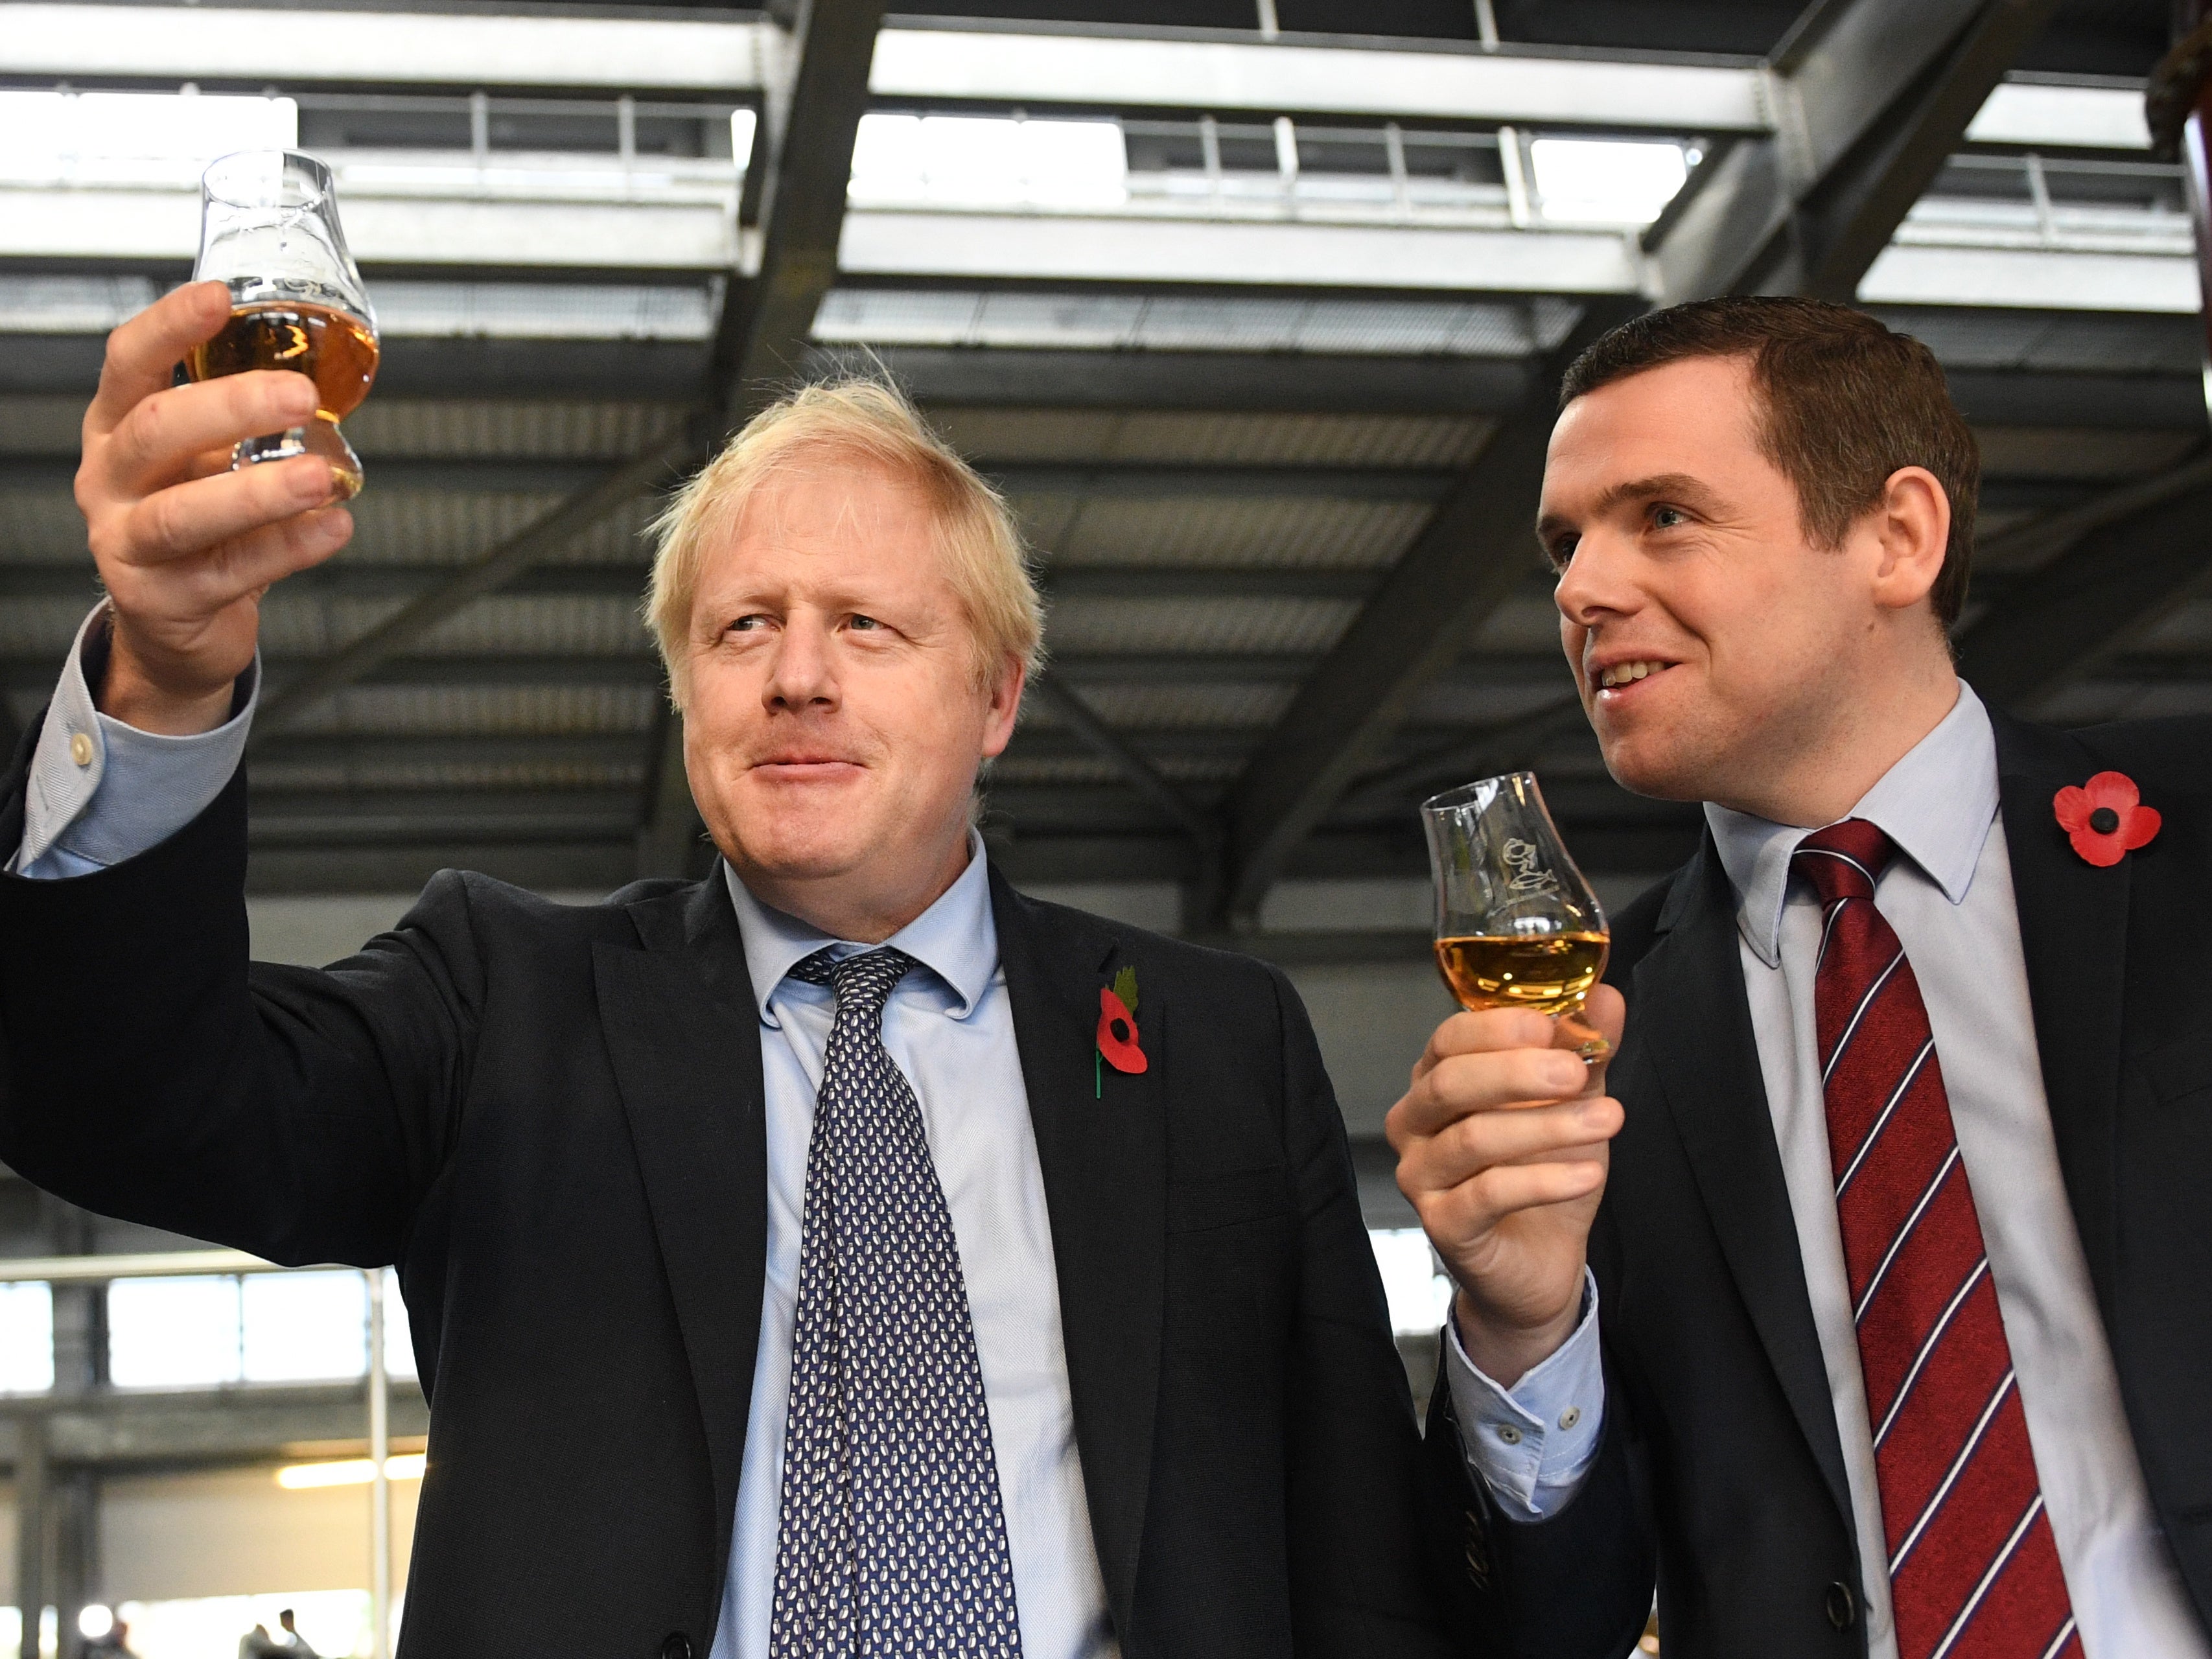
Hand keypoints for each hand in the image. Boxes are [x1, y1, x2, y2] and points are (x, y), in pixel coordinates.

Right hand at [75, 280, 354, 733]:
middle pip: (157, 430)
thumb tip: (324, 376)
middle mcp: (110, 479)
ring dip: (258, 492)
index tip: (218, 298)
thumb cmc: (196, 525)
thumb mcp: (202, 461)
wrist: (173, 624)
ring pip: (184, 512)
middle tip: (299, 395)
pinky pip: (230, 571)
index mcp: (117, 428)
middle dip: (231, 407)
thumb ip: (240, 424)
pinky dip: (288, 549)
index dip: (169, 328)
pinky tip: (332, 527)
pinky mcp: (160, 599)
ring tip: (318, 476)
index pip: (129, 363)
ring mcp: (125, 542)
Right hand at [1386, 985, 1625, 1386]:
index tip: (1551, 1026)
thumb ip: (1585, 1051)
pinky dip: (1544, 1180)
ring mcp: (1422, 1177)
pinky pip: (1488, 1194)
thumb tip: (1606, 996)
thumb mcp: (1573, 1104)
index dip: (1496, 1028)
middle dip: (1517, 1073)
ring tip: (1608, 1120)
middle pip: (1449, 1084)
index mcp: (1438, 1081)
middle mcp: (1416, 1124)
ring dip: (1546, 1127)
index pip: (1449, 1039)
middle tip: (1576, 1071)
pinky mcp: (1443, 1226)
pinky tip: (1588, 1173)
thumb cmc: (1543, 1172)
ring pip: (1473, 1140)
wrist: (1539, 1263)